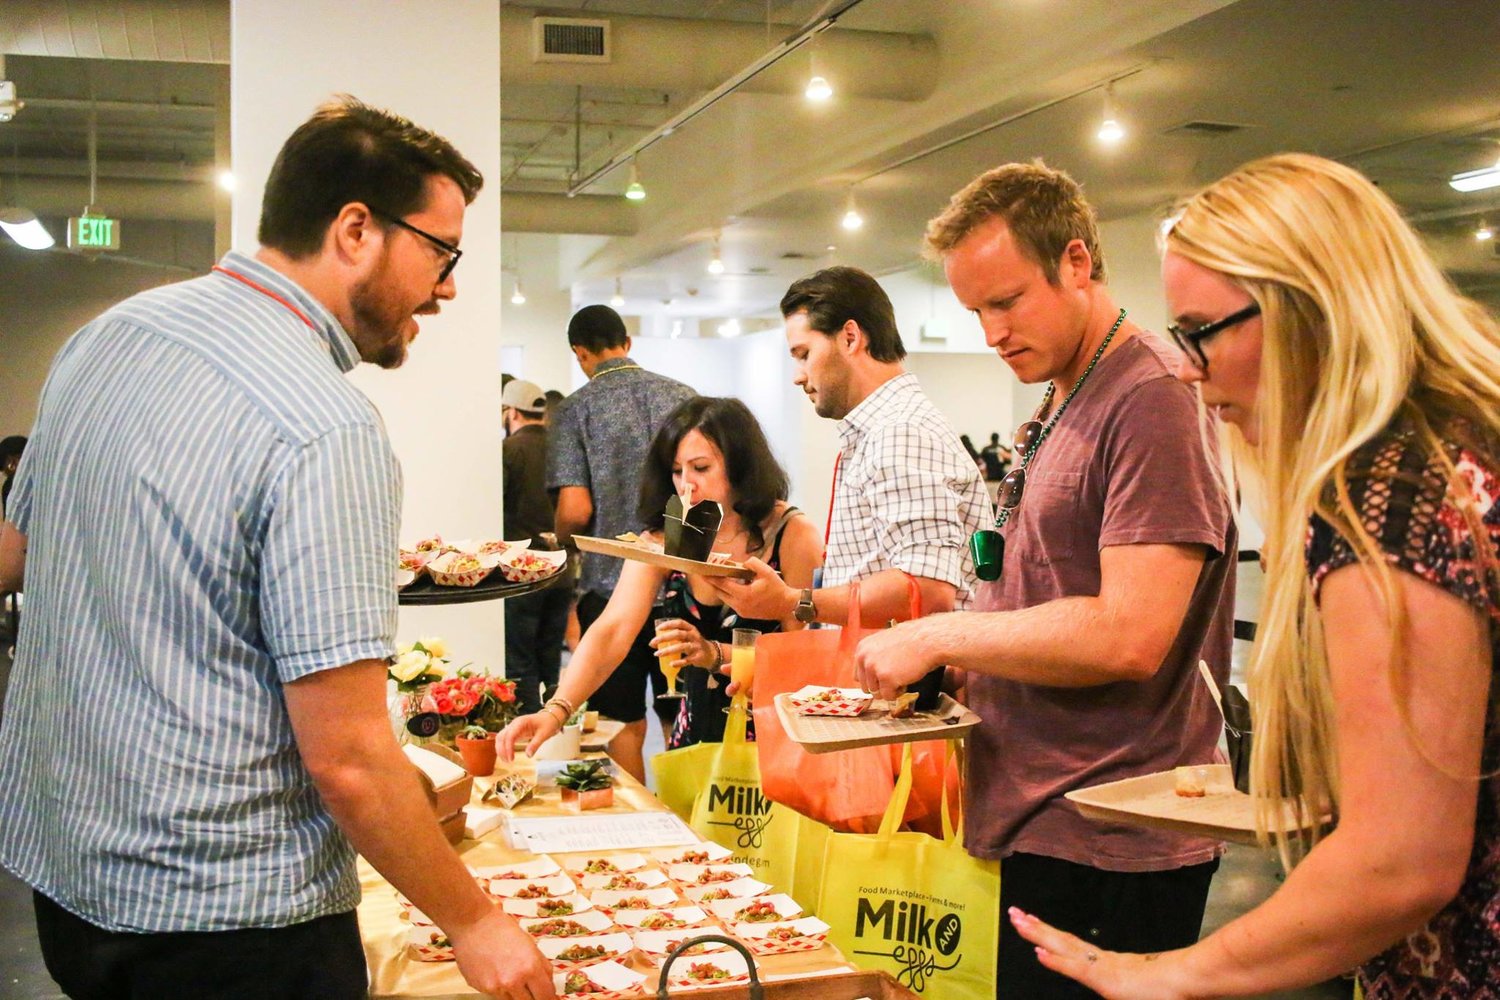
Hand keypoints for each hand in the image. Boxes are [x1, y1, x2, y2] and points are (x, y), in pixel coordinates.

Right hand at [450, 906, 556, 998]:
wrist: (472, 923)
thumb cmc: (502, 928)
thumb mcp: (530, 944)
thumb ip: (542, 966)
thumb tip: (548, 982)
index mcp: (530, 967)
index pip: (546, 995)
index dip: (550, 998)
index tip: (550, 998)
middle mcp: (514, 980)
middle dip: (533, 996)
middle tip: (531, 987)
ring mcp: (496, 987)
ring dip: (516, 993)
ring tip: (510, 973)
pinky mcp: (482, 989)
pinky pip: (497, 995)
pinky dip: (500, 988)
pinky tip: (496, 971)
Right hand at [497, 710, 560, 761]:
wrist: (551, 717)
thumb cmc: (548, 723)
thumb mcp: (544, 734)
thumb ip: (535, 744)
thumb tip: (528, 756)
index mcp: (521, 722)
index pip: (509, 736)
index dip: (508, 748)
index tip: (511, 759)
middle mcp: (514, 724)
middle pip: (501, 737)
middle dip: (502, 750)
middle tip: (508, 762)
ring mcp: (513, 727)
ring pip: (500, 738)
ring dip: (501, 749)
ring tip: (507, 761)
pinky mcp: (514, 731)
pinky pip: (505, 739)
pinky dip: (503, 747)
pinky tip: (507, 755)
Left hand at [649, 618, 714, 668]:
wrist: (711, 654)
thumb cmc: (694, 644)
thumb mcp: (687, 637)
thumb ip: (675, 637)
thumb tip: (655, 642)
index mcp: (691, 628)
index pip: (679, 623)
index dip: (668, 624)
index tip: (658, 628)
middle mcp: (694, 636)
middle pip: (678, 634)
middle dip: (664, 638)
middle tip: (653, 642)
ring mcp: (697, 646)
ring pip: (682, 647)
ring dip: (668, 650)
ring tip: (657, 654)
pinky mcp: (698, 657)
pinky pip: (687, 660)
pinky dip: (679, 662)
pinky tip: (671, 664)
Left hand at [702, 557, 793, 620]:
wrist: (787, 606)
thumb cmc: (777, 588)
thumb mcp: (766, 571)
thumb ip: (752, 563)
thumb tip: (741, 563)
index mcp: (744, 594)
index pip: (722, 584)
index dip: (711, 577)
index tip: (702, 572)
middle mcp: (739, 605)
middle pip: (720, 592)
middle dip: (712, 583)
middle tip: (705, 574)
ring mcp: (741, 611)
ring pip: (724, 598)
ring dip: (720, 589)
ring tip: (717, 578)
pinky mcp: (744, 614)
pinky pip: (731, 603)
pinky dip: (728, 594)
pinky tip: (731, 586)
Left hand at [851, 619, 942, 701]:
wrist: (927, 641)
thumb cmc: (910, 642)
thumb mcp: (884, 644)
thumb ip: (873, 657)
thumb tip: (869, 677)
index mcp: (862, 649)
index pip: (858, 675)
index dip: (872, 680)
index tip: (882, 679)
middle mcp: (864, 658)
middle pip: (866, 687)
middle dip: (881, 686)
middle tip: (896, 678)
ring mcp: (874, 669)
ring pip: (876, 694)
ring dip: (890, 690)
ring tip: (902, 677)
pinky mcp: (886, 679)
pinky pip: (888, 697)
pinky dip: (898, 694)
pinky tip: (905, 681)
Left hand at [1008, 907, 1190, 999]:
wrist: (1189, 982)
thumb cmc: (1169, 989)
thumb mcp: (1136, 990)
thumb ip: (1123, 985)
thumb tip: (1122, 985)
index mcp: (1106, 963)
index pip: (1070, 945)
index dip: (1049, 935)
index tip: (1030, 922)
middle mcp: (1100, 960)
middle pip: (1062, 940)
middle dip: (1035, 928)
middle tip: (1013, 912)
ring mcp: (1102, 968)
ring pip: (1064, 948)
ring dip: (1038, 935)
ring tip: (1018, 922)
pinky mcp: (1106, 979)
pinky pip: (1077, 968)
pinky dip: (1057, 961)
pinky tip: (1038, 952)